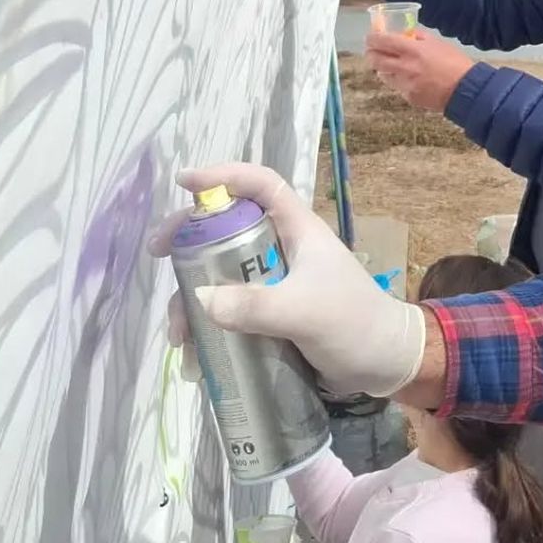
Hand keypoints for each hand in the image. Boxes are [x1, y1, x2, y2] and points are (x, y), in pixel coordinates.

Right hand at [147, 162, 428, 397]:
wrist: (384, 365)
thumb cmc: (354, 324)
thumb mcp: (305, 313)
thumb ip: (256, 306)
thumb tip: (200, 299)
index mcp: (298, 231)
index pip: (261, 186)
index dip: (225, 176)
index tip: (185, 183)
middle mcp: (283, 251)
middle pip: (227, 233)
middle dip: (191, 247)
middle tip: (159, 260)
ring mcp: (275, 285)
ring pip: (221, 278)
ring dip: (193, 303)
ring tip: (181, 341)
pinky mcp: (270, 317)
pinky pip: (229, 315)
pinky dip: (208, 333)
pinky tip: (197, 362)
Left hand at [366, 26, 474, 113]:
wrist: (465, 89)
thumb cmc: (454, 62)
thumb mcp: (438, 43)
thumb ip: (419, 37)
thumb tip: (406, 33)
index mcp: (413, 50)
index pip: (383, 41)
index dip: (372, 38)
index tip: (370, 37)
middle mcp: (405, 67)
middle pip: (375, 60)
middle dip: (370, 54)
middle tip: (372, 51)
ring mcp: (405, 84)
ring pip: (383, 75)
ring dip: (383, 68)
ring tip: (390, 64)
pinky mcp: (408, 97)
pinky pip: (397, 86)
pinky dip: (398, 80)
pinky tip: (409, 78)